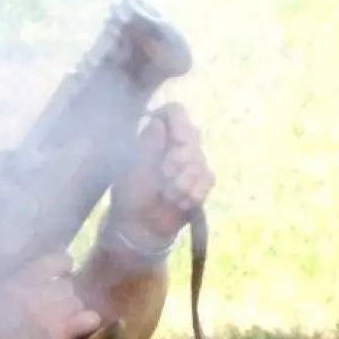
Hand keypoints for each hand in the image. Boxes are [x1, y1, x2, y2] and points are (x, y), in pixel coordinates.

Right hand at [0, 252, 101, 338]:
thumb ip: (14, 295)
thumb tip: (30, 289)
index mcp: (15, 284)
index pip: (50, 261)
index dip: (61, 265)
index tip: (64, 272)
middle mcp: (33, 291)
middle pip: (66, 285)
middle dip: (64, 299)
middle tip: (58, 314)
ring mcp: (49, 309)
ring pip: (76, 302)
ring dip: (73, 314)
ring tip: (64, 329)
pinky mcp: (61, 330)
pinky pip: (88, 318)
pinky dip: (87, 325)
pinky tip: (81, 332)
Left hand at [108, 102, 214, 240]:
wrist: (142, 226)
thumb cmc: (131, 194)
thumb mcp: (134, 168)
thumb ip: (147, 145)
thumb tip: (157, 120)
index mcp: (157, 135)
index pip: (176, 111)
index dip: (178, 124)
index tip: (175, 141)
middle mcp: (177, 143)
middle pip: (192, 135)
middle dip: (179, 159)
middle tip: (165, 175)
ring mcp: (193, 162)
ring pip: (200, 161)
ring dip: (183, 182)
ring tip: (168, 196)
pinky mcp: (203, 181)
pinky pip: (208, 179)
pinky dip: (193, 193)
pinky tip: (180, 203)